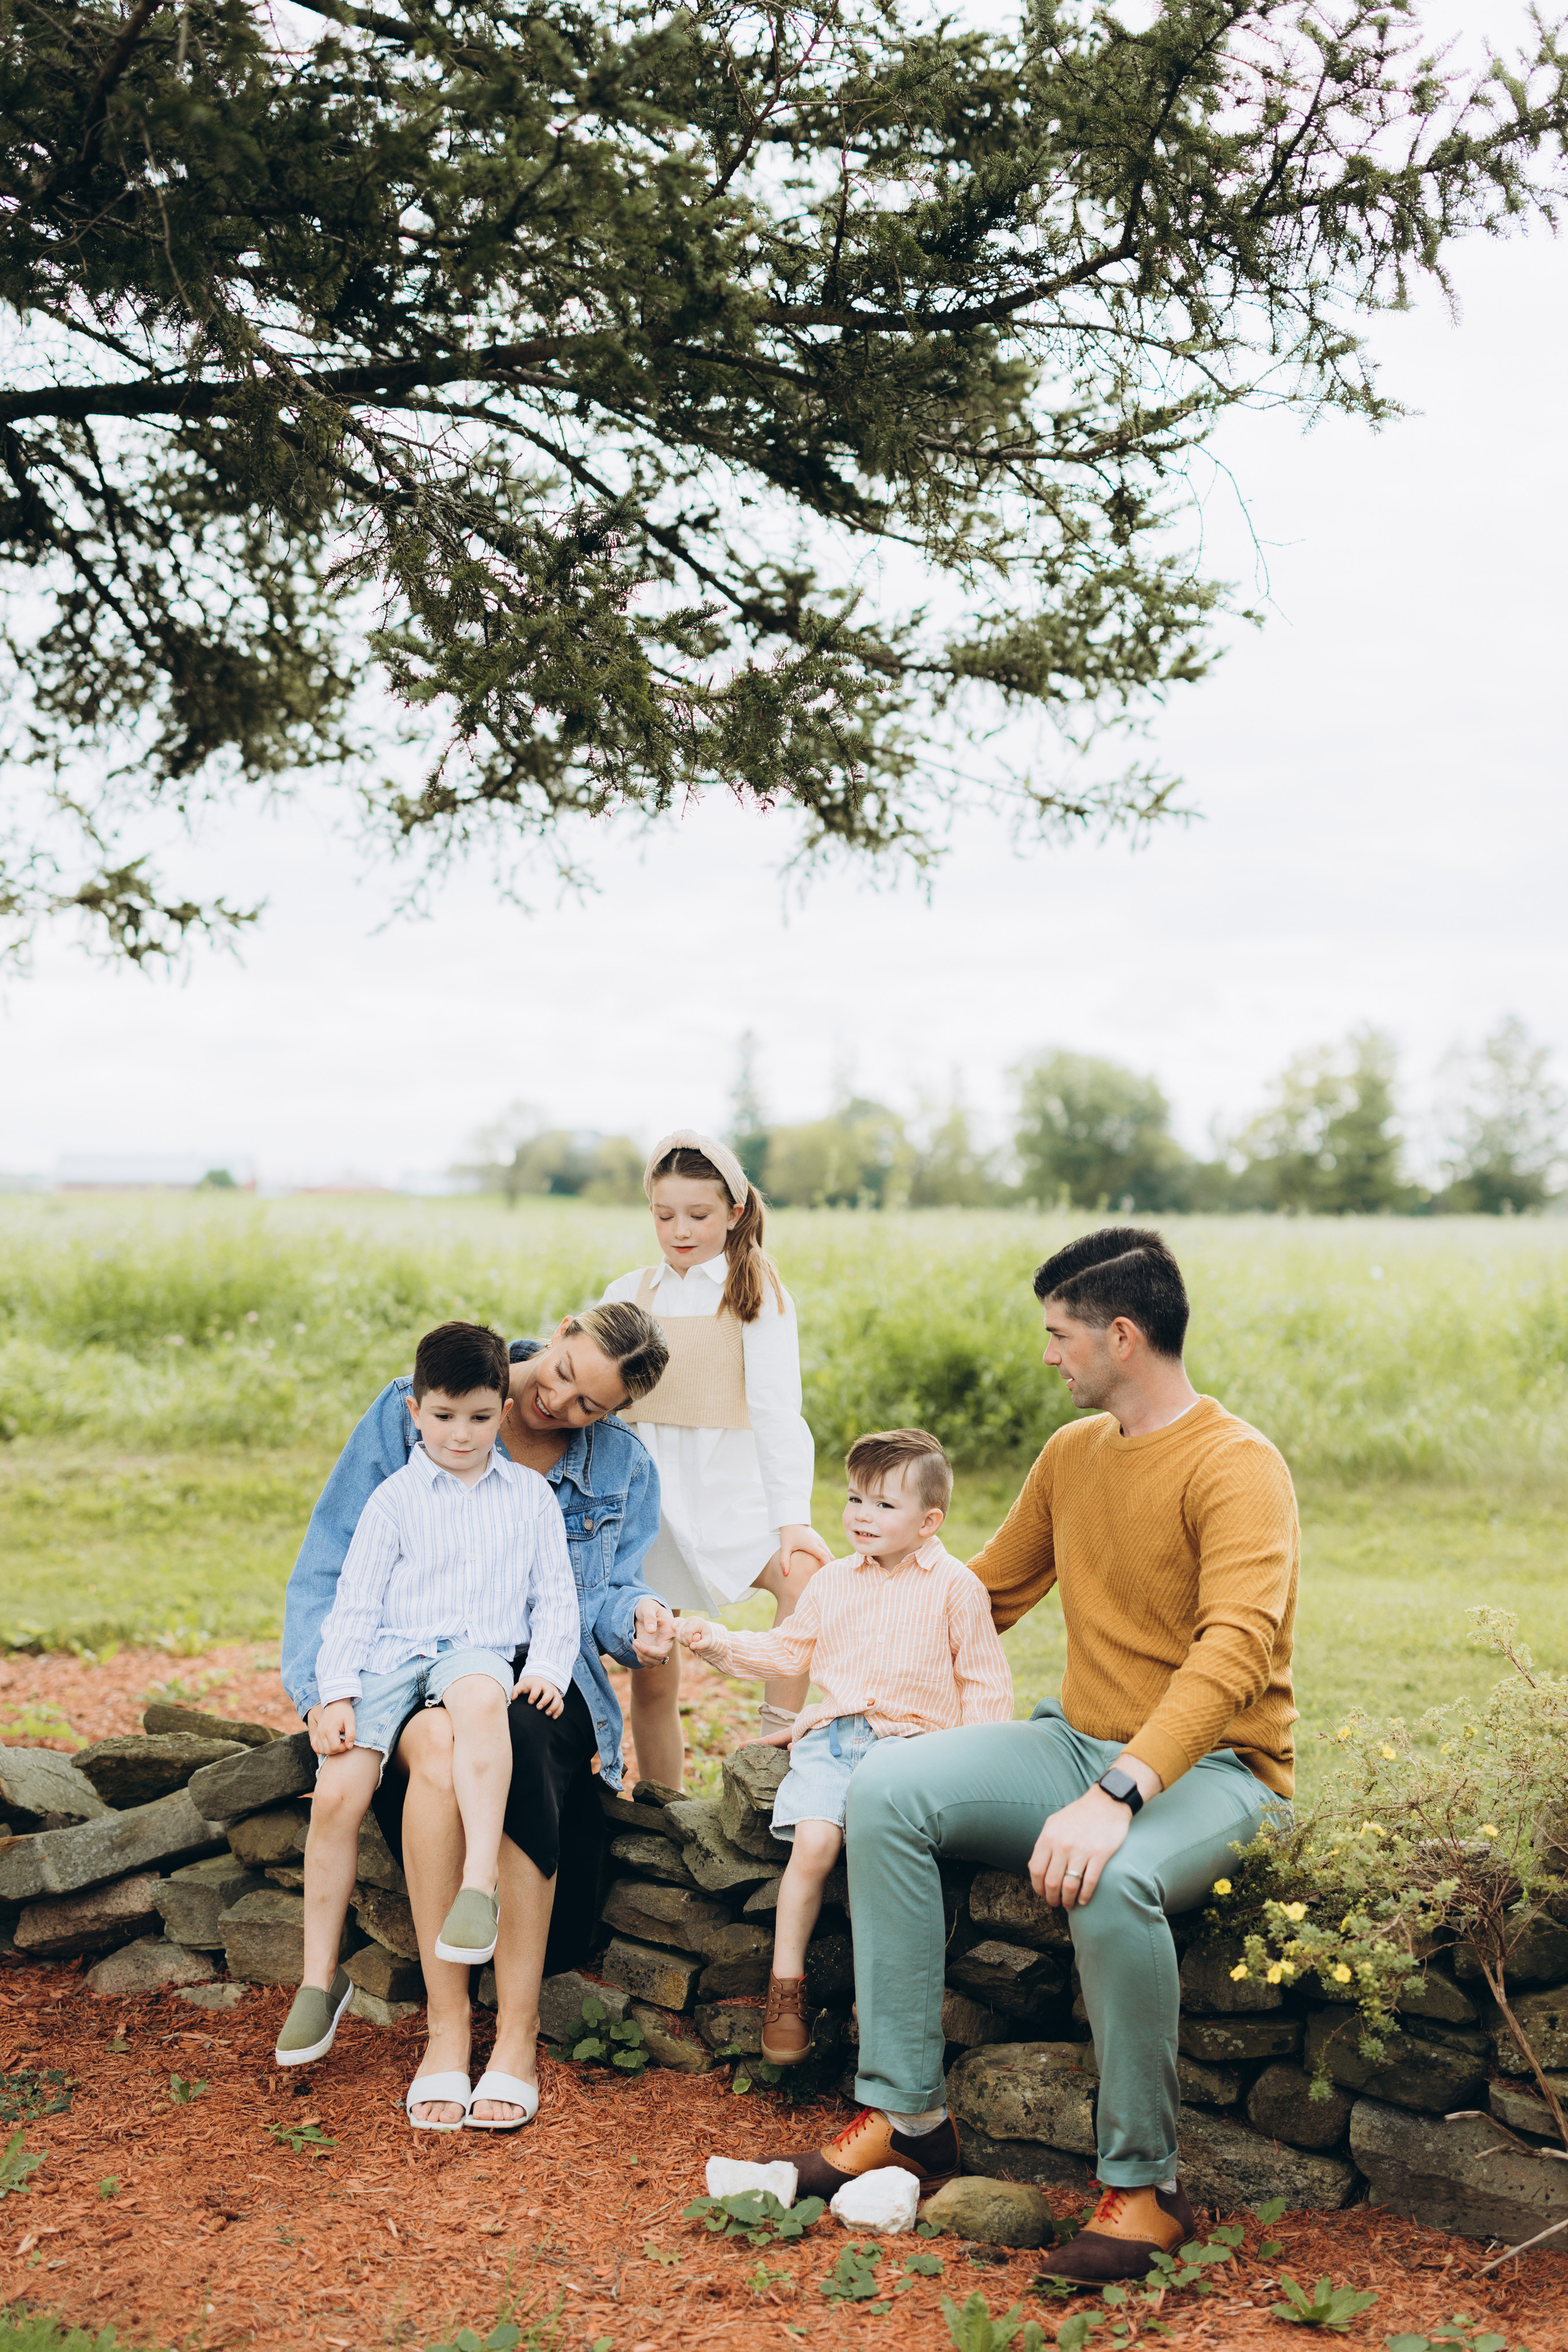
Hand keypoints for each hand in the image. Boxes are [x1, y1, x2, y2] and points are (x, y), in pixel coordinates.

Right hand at [311, 1700, 355, 1758]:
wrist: (336, 1702)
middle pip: (328, 1751)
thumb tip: (349, 1747)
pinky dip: (322, 1749)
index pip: (335, 1748)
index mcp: (329, 1730)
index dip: (344, 1747)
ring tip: (338, 1742)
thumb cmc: (345, 1711)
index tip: (348, 1741)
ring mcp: (317, 1733)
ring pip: (321, 1750)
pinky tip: (329, 1744)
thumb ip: (351, 1735)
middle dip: (338, 1749)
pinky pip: (315, 1746)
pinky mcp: (316, 1733)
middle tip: (344, 1741)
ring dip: (331, 1750)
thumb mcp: (351, 1721)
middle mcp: (321, 1733)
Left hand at [512, 1673, 563, 1718]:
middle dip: (545, 1701)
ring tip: (547, 1714)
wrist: (539, 1679)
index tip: (530, 1702)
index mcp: (537, 1684)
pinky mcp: (557, 1698)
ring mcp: (554, 1692)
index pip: (537, 1687)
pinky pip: (561, 1704)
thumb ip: (515, 1691)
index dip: (534, 1694)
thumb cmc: (529, 1685)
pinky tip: (554, 1717)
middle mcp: (547, 1687)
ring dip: (554, 1707)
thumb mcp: (521, 1685)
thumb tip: (512, 1699)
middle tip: (538, 1708)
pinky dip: (559, 1710)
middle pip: (549, 1692)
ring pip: (558, 1698)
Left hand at [632, 1596, 675, 1662]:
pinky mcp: (652, 1652)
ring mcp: (659, 1648)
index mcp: (670, 1631)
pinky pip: (649, 1663)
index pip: (670, 1643)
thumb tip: (651, 1631)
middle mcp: (666, 1642)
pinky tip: (636, 1647)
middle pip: (660, 1656)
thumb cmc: (647, 1607)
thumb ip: (650, 1617)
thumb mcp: (648, 1607)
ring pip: (655, 1662)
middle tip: (635, 1641)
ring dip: (642, 1656)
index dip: (661, 1648)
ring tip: (634, 1643)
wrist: (643, 1612)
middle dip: (646, 1652)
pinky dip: (641, 1659)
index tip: (648, 1637)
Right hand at [675, 1617, 715, 1652]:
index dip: (689, 1640)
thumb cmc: (706, 1637)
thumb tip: (692, 1646)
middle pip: (681, 1632)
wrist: (705, 1632)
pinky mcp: (680, 1621)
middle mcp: (691, 1619)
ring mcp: (685, 1619)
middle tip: (691, 1644)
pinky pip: (674, 1625)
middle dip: (685, 1641)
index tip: (693, 1644)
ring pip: (677, 1631)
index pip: (687, 1632)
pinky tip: (682, 1636)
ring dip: (681, 1640)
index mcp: (698, 1622)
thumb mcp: (707, 1643)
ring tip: (688, 1641)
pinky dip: (677, 1633)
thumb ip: (701, 1645)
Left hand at [778, 1523, 831, 1579]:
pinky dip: (827, 1559)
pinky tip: (823, 1567)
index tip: (829, 1576)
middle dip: (830, 1567)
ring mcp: (820, 1541)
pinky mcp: (820, 1540)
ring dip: (829, 1563)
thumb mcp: (785, 1547)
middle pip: (830, 1557)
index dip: (828, 1567)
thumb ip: (784, 1561)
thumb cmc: (788, 1534)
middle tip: (829, 1579)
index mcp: (812, 1545)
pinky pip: (827, 1551)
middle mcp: (819, 1542)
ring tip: (827, 1576)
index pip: (825, 1557)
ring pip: (829, 1554)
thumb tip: (785, 1574)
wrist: (791, 1520)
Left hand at [1028, 1787, 1131, 1909]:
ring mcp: (1081, 1850)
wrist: (1107, 1802)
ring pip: (1069, 1886)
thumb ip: (1044, 1843)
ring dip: (1067, 1900)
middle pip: (1051, 1882)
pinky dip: (1084, 1896)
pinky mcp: (1100, 1854)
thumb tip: (1036, 1865)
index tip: (1043, 1893)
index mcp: (1049, 1837)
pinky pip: (1089, 1882)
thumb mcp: (1054, 1823)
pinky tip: (1083, 1900)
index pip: (1036, 1870)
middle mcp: (1062, 1845)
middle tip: (1056, 1903)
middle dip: (1052, 1898)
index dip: (1038, 1887)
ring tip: (1069, 1904)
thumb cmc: (1079, 1813)